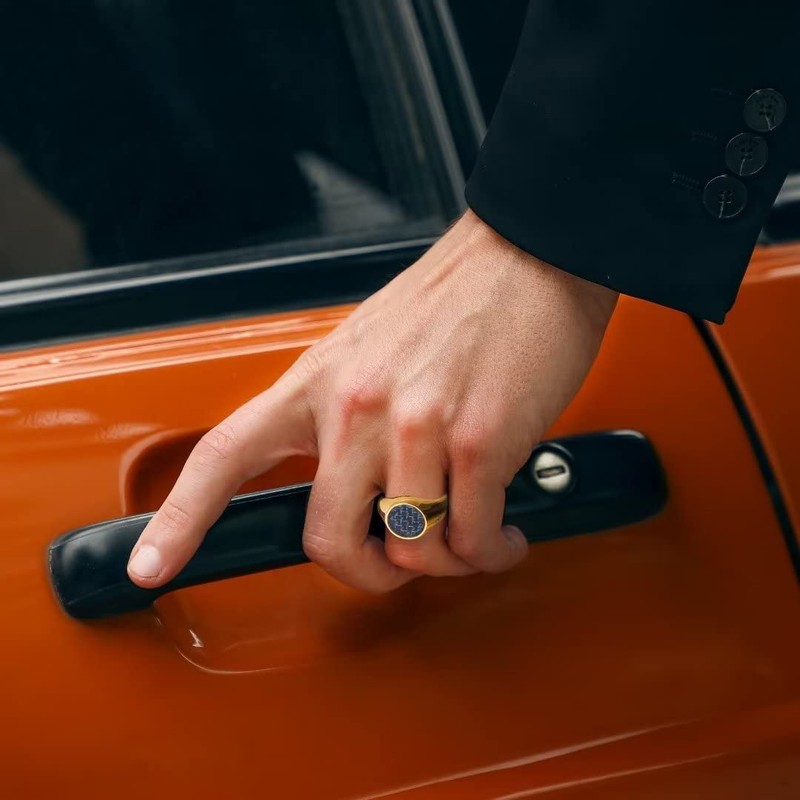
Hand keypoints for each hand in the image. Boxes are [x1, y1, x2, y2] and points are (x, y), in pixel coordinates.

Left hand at [127, 211, 617, 591]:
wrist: (528, 256)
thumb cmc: (456, 299)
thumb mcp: (369, 346)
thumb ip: (345, 416)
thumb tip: (359, 488)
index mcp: (317, 381)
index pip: (226, 456)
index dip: (180, 521)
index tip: (153, 565)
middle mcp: (355, 407)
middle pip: (327, 541)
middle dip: (368, 575)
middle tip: (395, 566)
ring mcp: (414, 426)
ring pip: (411, 549)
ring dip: (446, 561)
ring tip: (469, 538)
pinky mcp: (477, 441)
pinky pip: (472, 537)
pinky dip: (489, 550)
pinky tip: (500, 534)